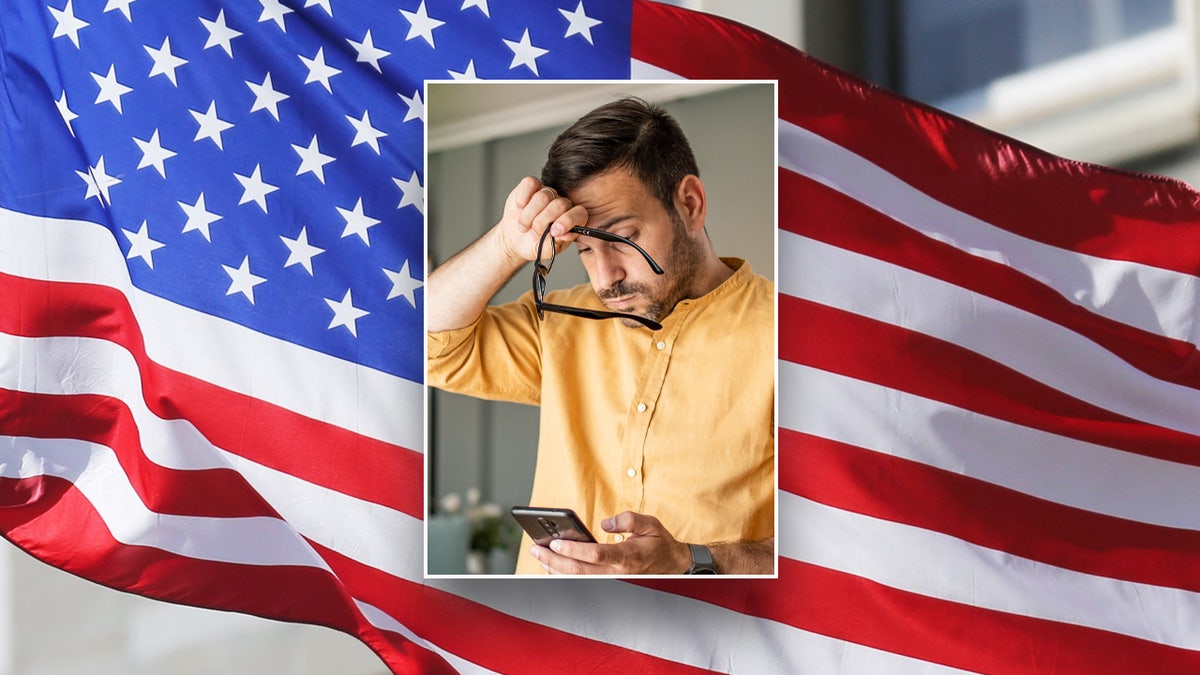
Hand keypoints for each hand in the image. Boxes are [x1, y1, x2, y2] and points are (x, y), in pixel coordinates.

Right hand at [496, 176, 588, 262]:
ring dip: (529, 215)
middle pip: (559, 205)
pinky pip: (530, 183)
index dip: (567, 221)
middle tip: (534, 233)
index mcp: (572, 219)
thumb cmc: (535, 244)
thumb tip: (565, 234)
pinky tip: (520, 209)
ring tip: (524, 227)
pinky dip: (522, 198)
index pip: (579, 213)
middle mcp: (562, 204)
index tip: (554, 232)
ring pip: (543, 196)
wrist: (515, 238)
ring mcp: (548, 193)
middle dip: (543, 222)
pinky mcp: (532, 185)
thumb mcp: (546, 250)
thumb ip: (557, 243)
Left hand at [529, 511, 691, 574]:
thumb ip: (628, 519)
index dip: (573, 549)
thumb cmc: (659, 543)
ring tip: (539, 556)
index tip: (556, 541)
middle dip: (554, 559)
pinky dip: (564, 574)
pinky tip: (553, 565)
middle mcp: (618, 573)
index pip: (595, 554)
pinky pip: (583, 581)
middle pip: (579, 570)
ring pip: (577, 579)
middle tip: (536, 549)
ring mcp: (612, 581)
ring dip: (556, 568)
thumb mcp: (650, 523)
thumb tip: (605, 523)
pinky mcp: (609, 583)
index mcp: (628, 557)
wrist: (673, 566)